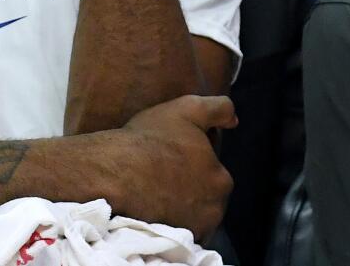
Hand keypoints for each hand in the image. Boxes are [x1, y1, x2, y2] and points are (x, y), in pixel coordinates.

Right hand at [114, 95, 237, 239]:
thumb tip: (234, 119)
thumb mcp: (187, 109)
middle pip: (205, 197)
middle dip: (189, 188)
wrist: (115, 172)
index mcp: (221, 178)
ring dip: (180, 206)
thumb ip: (218, 108)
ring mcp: (194, 227)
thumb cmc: (150, 139)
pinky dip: (169, 222)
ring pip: (192, 215)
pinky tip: (151, 207)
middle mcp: (215, 207)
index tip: (171, 156)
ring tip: (153, 190)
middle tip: (161, 174)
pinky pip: (177, 232)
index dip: (192, 163)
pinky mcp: (174, 240)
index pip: (212, 172)